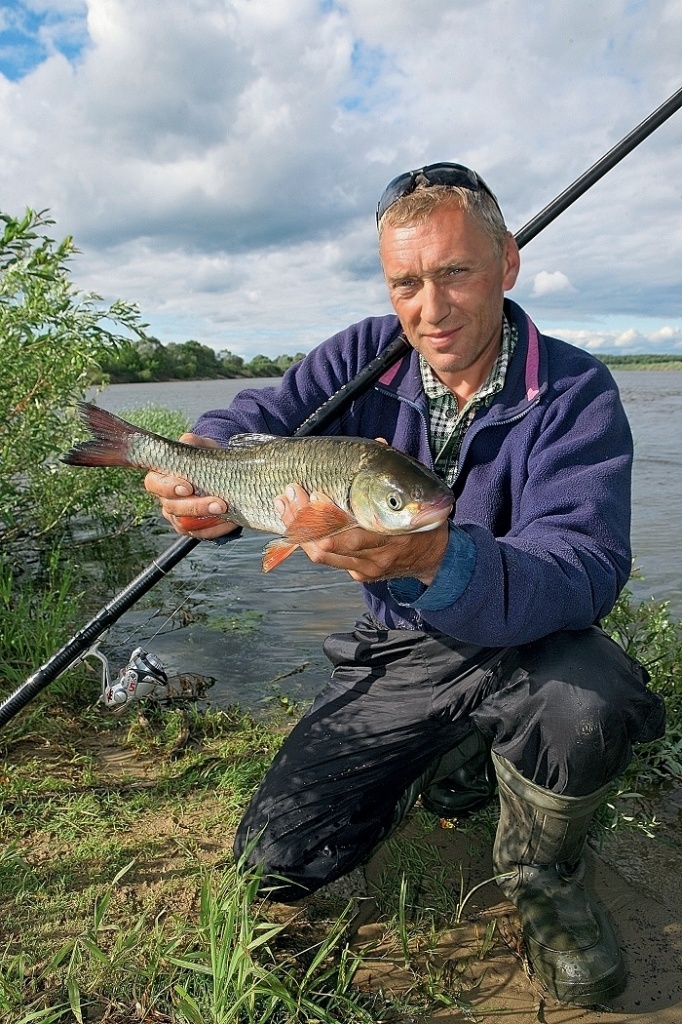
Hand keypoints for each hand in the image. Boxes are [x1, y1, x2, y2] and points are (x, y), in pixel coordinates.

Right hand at [143, 433, 239, 540]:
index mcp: (161, 476)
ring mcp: (177, 515)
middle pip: (172, 507)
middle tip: (219, 503)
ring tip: (226, 510)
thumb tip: (188, 440)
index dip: (168, 487)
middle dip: (196, 506)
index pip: (154, 484)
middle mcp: (165, 498)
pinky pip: (200, 533)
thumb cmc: (207, 458)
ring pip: (184, 523)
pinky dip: (216, 528)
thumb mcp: (202, 446)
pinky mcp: (191, 528)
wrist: (223, 472)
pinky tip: (230, 520)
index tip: (188, 487)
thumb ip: (194, 442)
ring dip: (207, 518)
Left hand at [274, 483, 448, 583]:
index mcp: (390, 538)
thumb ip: (396, 473)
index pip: (349, 534)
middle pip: (326, 545)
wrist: (434, 559)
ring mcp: (364, 568)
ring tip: (283, 503)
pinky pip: (326, 558)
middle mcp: (375, 558)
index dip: (327, 518)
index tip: (314, 494)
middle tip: (290, 493)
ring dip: (297, 529)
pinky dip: (307, 539)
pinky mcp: (357, 573)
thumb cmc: (423, 523)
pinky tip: (293, 520)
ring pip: (320, 554)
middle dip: (302, 520)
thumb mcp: (416, 499)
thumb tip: (379, 443)